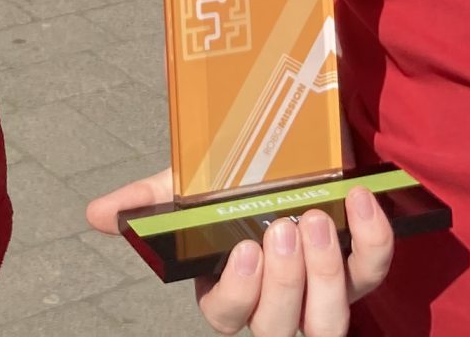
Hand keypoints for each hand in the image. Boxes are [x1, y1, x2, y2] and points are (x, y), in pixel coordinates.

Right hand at [85, 170, 393, 336]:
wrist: (293, 150)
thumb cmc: (236, 180)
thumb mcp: (190, 186)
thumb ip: (150, 203)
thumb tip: (97, 214)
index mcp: (229, 288)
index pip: (226, 314)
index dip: (237, 291)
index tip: (242, 248)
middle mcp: (277, 303)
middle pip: (278, 326)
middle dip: (284, 282)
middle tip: (285, 228)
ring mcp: (322, 292)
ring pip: (327, 322)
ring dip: (325, 275)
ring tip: (319, 220)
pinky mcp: (361, 269)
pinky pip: (372, 271)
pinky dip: (372, 240)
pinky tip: (359, 200)